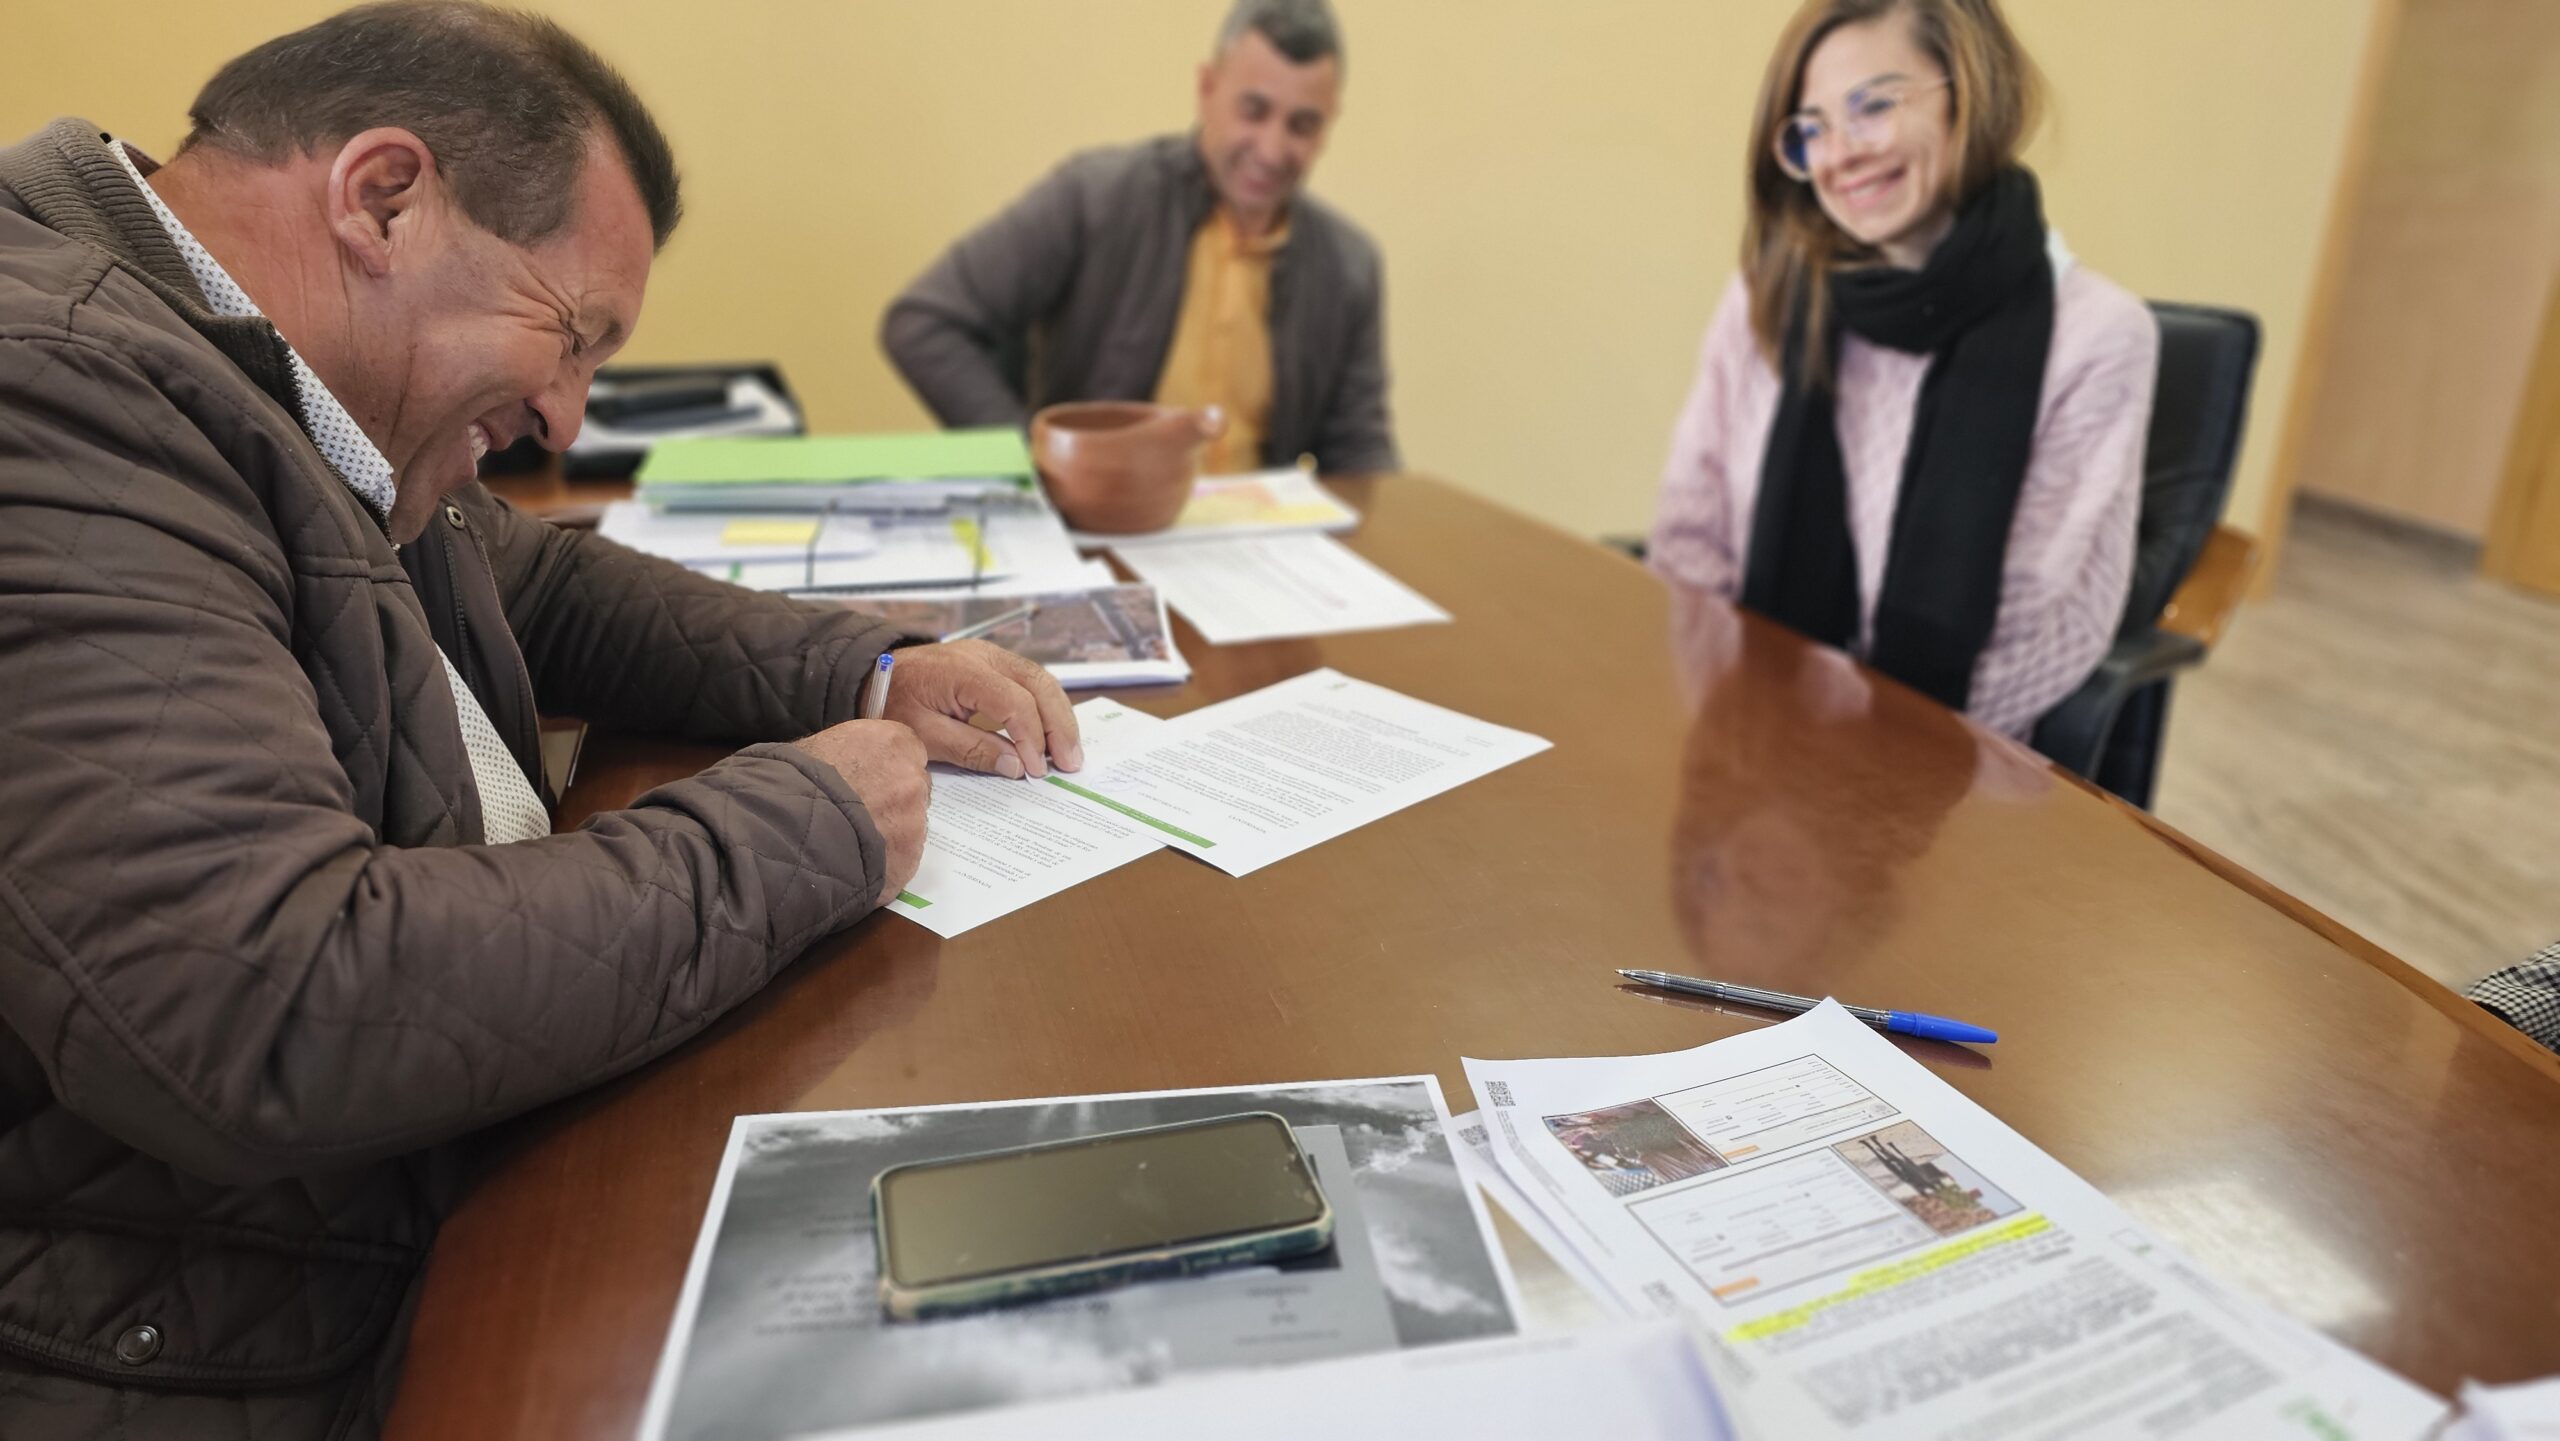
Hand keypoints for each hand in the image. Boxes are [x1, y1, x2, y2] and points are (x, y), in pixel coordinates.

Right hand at [790, 720, 928, 904]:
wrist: (786, 831)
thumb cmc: (791, 782)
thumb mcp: (818, 748)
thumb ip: (848, 752)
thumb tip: (843, 763)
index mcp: (893, 742)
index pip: (909, 751)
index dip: (888, 768)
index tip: (871, 780)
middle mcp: (912, 777)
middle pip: (913, 788)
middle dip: (893, 800)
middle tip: (860, 813)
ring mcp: (915, 820)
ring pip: (910, 825)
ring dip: (890, 832)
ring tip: (852, 841)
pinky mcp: (909, 858)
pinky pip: (902, 858)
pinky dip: (885, 861)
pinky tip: (856, 861)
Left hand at [881, 640, 1083, 778]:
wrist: (875, 675)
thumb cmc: (893, 703)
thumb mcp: (923, 735)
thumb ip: (971, 749)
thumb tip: (1016, 766)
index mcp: (964, 670)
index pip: (1014, 702)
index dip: (1031, 738)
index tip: (1036, 770)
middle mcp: (986, 656)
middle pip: (1039, 685)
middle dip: (1060, 726)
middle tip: (1071, 763)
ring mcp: (993, 656)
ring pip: (1043, 680)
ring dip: (1060, 716)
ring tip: (1069, 752)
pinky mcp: (996, 663)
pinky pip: (1032, 682)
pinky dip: (1048, 708)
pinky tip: (1053, 734)